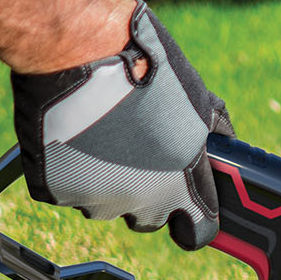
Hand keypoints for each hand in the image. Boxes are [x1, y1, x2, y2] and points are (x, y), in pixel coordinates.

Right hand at [11, 3, 232, 249]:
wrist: (80, 48)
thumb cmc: (146, 65)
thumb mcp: (199, 100)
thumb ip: (212, 137)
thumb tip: (227, 151)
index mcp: (182, 184)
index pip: (198, 232)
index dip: (195, 220)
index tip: (190, 208)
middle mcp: (140, 200)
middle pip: (148, 219)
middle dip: (147, 194)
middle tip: (138, 152)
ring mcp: (93, 198)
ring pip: (105, 202)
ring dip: (106, 178)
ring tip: (103, 133)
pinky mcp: (53, 190)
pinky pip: (66, 187)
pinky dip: (70, 168)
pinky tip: (74, 133)